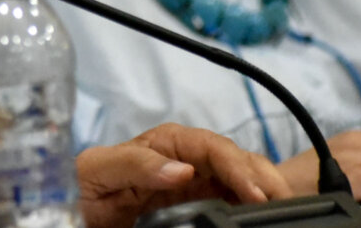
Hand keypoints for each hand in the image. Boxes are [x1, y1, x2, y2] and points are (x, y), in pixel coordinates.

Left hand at [78, 123, 291, 227]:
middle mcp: (184, 159)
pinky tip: (264, 216)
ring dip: (266, 191)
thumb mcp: (97, 172)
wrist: (73, 209)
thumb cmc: (79, 185)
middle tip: (285, 205)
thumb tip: (182, 168)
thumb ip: (134, 165)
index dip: (238, 166)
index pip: (212, 146)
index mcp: (164, 144)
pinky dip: (253, 206)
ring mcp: (194, 183)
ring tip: (287, 211)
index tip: (255, 193)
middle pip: (238, 160)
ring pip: (243, 179)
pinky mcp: (198, 205)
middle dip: (265, 178)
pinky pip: (233, 200)